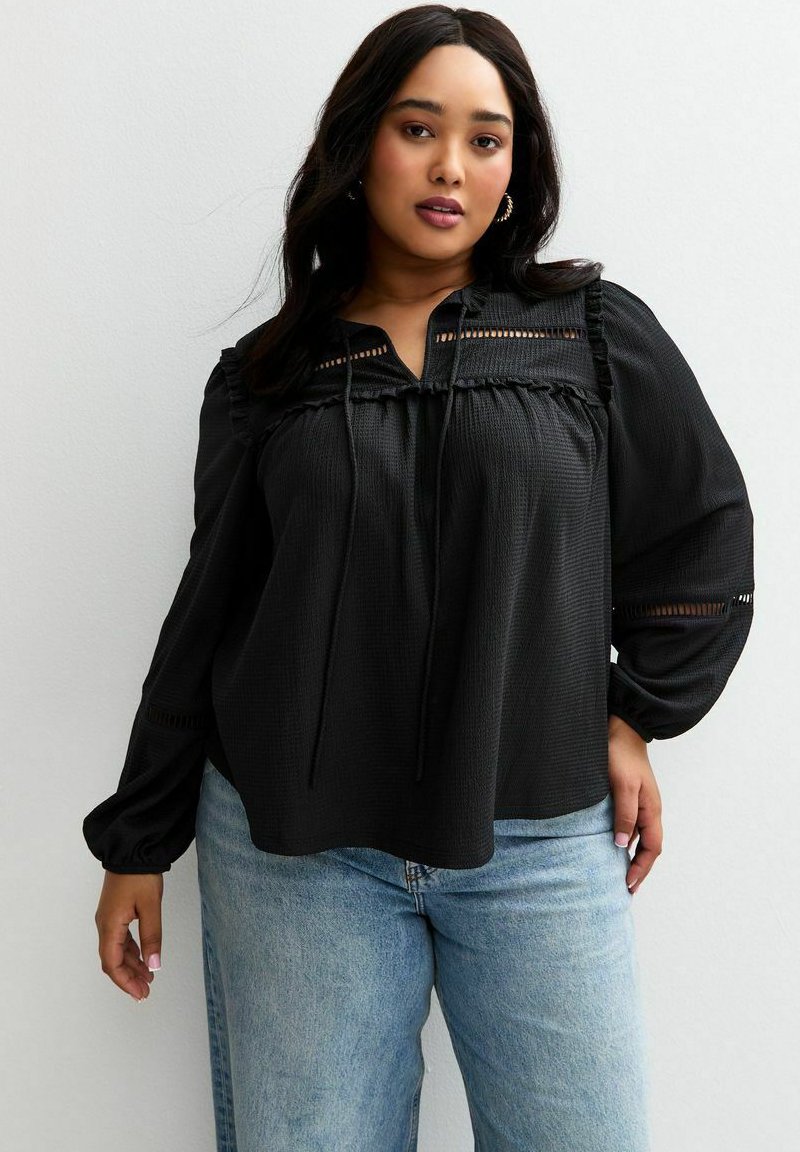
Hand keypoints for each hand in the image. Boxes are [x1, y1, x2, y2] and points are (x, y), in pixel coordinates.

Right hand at [94, 871, 163, 1001]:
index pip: (112, 964)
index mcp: (109, 926)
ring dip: (130, 965)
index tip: (140, 993)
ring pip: (117, 950)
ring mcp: (108, 919)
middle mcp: (104, 925)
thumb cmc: (140, 876)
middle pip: (112, 960)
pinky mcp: (115, 912)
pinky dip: (131, 952)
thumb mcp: (150, 907)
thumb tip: (154, 965)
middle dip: (128, 978)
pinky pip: (120, 939)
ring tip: (148, 977)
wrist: (132, 850)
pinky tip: (142, 957)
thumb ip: (152, 937)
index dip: (125, 982)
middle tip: (146, 991)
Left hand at [607, 713, 662, 894]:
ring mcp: (641, 803)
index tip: (628, 884)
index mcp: (652, 810)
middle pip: (649, 847)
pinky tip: (615, 846)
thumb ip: (624, 815)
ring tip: (621, 874)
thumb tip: (621, 845)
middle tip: (626, 888)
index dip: (641, 868)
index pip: (651, 848)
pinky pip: (632, 826)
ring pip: (641, 838)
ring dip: (633, 857)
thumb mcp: (622, 786)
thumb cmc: (621, 755)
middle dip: (640, 869)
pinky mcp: (630, 796)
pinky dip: (626, 841)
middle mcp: (649, 810)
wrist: (621, 728)